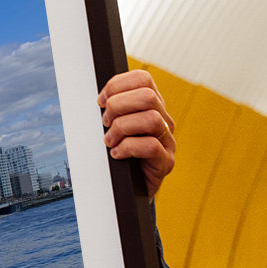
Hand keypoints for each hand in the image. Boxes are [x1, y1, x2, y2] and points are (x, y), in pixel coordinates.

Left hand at [98, 69, 175, 197]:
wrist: (128, 189)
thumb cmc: (119, 153)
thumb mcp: (112, 126)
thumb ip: (110, 109)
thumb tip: (98, 99)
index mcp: (152, 106)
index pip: (142, 79)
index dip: (117, 85)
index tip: (100, 101)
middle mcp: (164, 120)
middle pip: (148, 96)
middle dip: (118, 106)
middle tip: (105, 123)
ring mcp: (168, 141)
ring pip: (151, 119)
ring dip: (122, 128)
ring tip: (110, 141)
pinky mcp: (166, 162)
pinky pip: (151, 146)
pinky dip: (127, 148)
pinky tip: (117, 154)